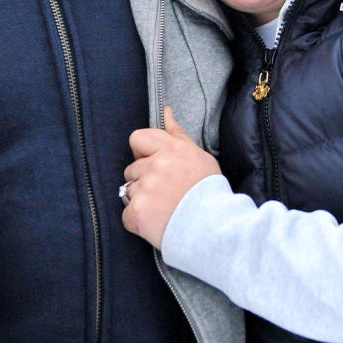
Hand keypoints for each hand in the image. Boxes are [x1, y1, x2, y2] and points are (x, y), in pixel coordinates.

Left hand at [122, 107, 220, 248]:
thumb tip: (166, 112)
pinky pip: (127, 214)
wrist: (215, 230)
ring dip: (142, 200)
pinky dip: (138, 221)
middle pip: (132, 169)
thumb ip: (177, 134)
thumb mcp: (200, 157)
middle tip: (166, 193)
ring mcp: (144, 189)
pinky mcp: (137, 212)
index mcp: (171, 149)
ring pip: (129, 191)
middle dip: (143, 179)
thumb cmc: (209, 192)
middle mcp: (156, 166)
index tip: (154, 165)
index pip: (137, 138)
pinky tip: (157, 223)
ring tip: (164, 209)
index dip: (143, 153)